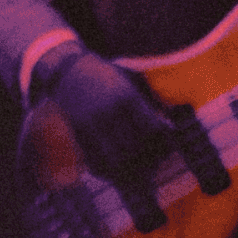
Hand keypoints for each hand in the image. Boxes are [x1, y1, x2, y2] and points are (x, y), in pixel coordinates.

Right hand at [30, 43, 174, 190]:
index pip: (151, 127)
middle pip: (135, 145)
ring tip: (135, 163)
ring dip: (127, 164)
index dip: (162, 137)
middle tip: (155, 157)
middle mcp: (109, 111)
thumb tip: (167, 125)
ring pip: (115, 157)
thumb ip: (146, 102)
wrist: (69, 70)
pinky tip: (114, 166)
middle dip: (147, 155)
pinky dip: (107, 167)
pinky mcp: (78, 131)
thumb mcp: (130, 81)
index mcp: (127, 96)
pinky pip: (94, 158)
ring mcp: (92, 123)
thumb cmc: (106, 75)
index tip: (166, 138)